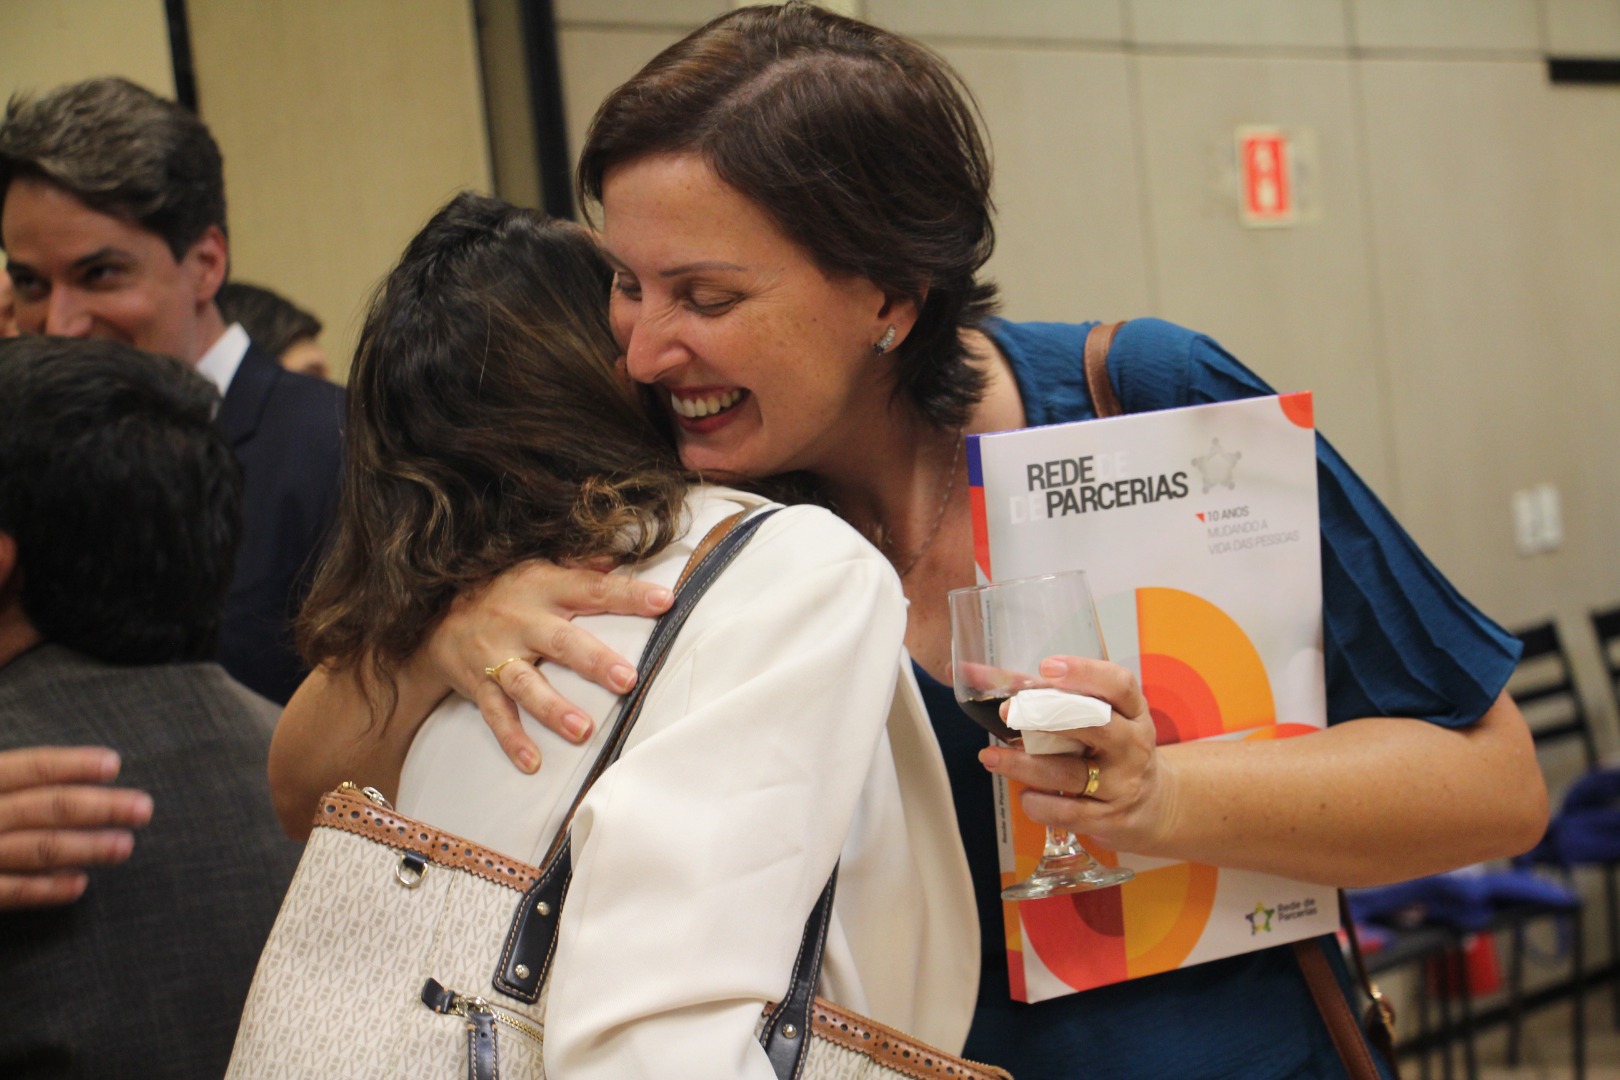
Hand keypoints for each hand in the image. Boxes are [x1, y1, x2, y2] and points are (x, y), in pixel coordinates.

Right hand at [0, 746, 153, 909]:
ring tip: (125, 846)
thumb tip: (50, 756)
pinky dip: (44, 890)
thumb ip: (7, 776)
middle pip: (42, 807)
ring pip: (33, 849)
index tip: (114, 763)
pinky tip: (79, 885)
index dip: (71, 764)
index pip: (27, 768)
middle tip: (144, 808)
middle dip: (97, 807)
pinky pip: (7, 892)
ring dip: (84, 848)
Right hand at [423, 560, 672, 771]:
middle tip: (626, 680)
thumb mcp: (538, 568)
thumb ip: (581, 563)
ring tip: (582, 730)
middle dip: (594, 661)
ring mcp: (497, 655)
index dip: (628, 594)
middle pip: (561, 641)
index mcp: (543, 588)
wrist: (436, 617)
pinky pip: (496, 714)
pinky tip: (532, 762)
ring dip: (554, 709)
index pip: (593, 589)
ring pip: (527, 684)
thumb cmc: (503, 591)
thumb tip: (622, 554)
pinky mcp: (479, 684)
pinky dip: (512, 739)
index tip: (665, 602)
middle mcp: (521, 620)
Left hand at [977, 655, 1173, 854]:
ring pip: (1072, 772)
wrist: (1153, 805)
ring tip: (991, 757)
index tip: (1047, 667)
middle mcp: (1133, 744)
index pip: (1119, 685)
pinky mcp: (1111, 818)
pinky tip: (1024, 796)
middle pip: (1095, 725)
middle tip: (1007, 712)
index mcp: (1132, 711)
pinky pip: (1069, 812)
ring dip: (1025, 765)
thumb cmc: (1110, 749)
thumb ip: (1042, 694)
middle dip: (1047, 716)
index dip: (1085, 673)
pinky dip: (1041, 804)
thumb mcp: (1097, 717)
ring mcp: (1124, 783)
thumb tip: (971, 674)